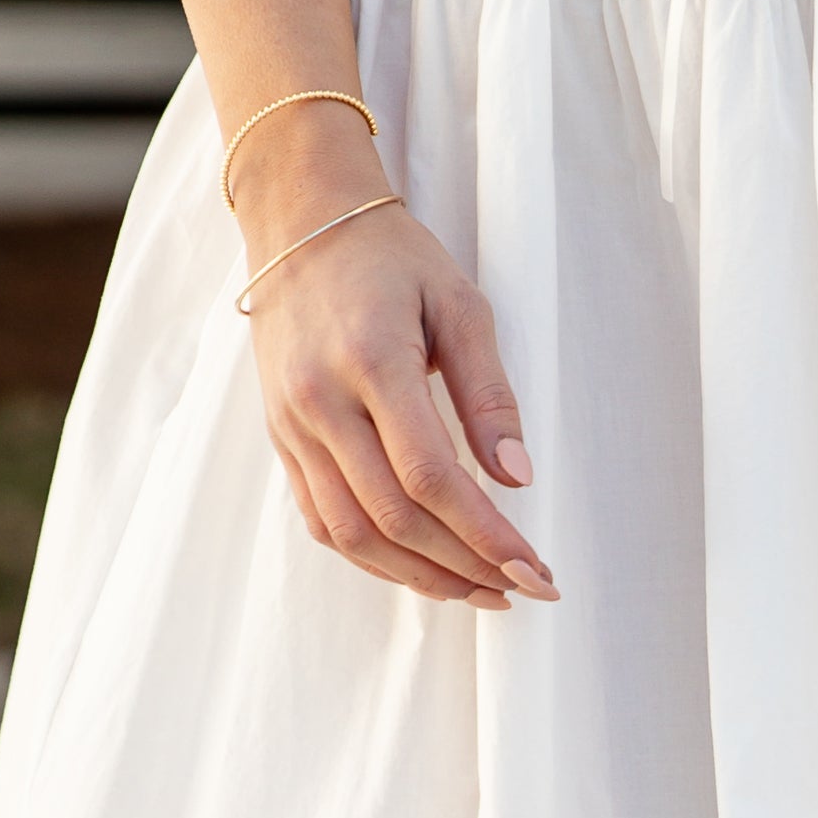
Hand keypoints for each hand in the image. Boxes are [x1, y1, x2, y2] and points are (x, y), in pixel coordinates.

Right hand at [240, 184, 557, 609]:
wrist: (299, 226)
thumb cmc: (391, 259)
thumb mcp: (460, 305)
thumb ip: (489, 393)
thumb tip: (518, 479)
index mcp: (372, 363)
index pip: (432, 477)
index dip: (485, 534)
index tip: (535, 568)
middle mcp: (321, 403)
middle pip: (394, 517)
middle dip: (465, 566)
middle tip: (523, 588)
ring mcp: (293, 427)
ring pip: (354, 533)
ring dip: (421, 576)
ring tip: (479, 591)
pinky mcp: (282, 439)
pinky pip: (323, 520)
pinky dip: (374, 558)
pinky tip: (422, 568)